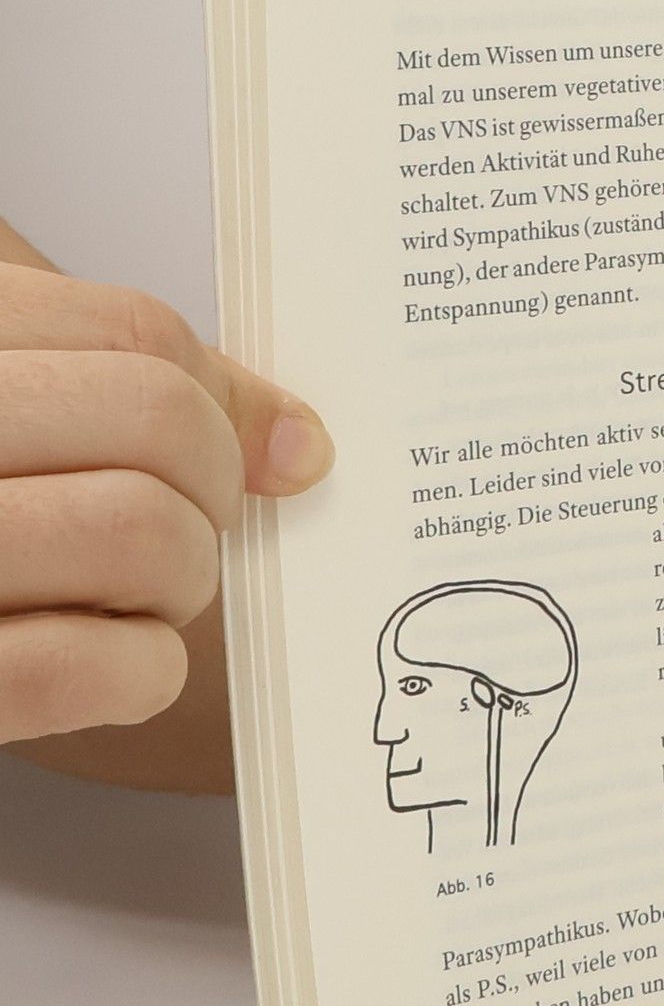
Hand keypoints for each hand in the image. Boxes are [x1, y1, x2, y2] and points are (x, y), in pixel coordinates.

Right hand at [0, 220, 332, 786]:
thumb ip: (109, 387)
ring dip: (181, 580)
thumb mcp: (5, 405)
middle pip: (156, 421)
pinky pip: (82, 665)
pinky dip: (141, 669)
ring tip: (135, 596)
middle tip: (191, 527)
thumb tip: (294, 442)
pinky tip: (116, 663)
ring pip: (140, 534)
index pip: (136, 335)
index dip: (230, 403)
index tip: (273, 452)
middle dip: (213, 488)